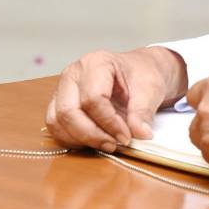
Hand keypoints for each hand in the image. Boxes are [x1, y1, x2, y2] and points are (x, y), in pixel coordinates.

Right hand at [45, 47, 188, 150]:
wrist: (139, 71)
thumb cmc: (142, 74)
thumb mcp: (151, 88)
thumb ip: (144, 111)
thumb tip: (141, 134)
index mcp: (96, 63)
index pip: (93, 99)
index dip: (109, 123)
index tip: (126, 136)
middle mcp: (73, 74)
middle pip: (68, 111)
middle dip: (91, 135)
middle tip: (114, 144)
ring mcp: (62, 89)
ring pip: (57, 121)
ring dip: (80, 139)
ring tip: (106, 143)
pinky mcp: (60, 103)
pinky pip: (56, 127)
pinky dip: (73, 139)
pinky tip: (94, 141)